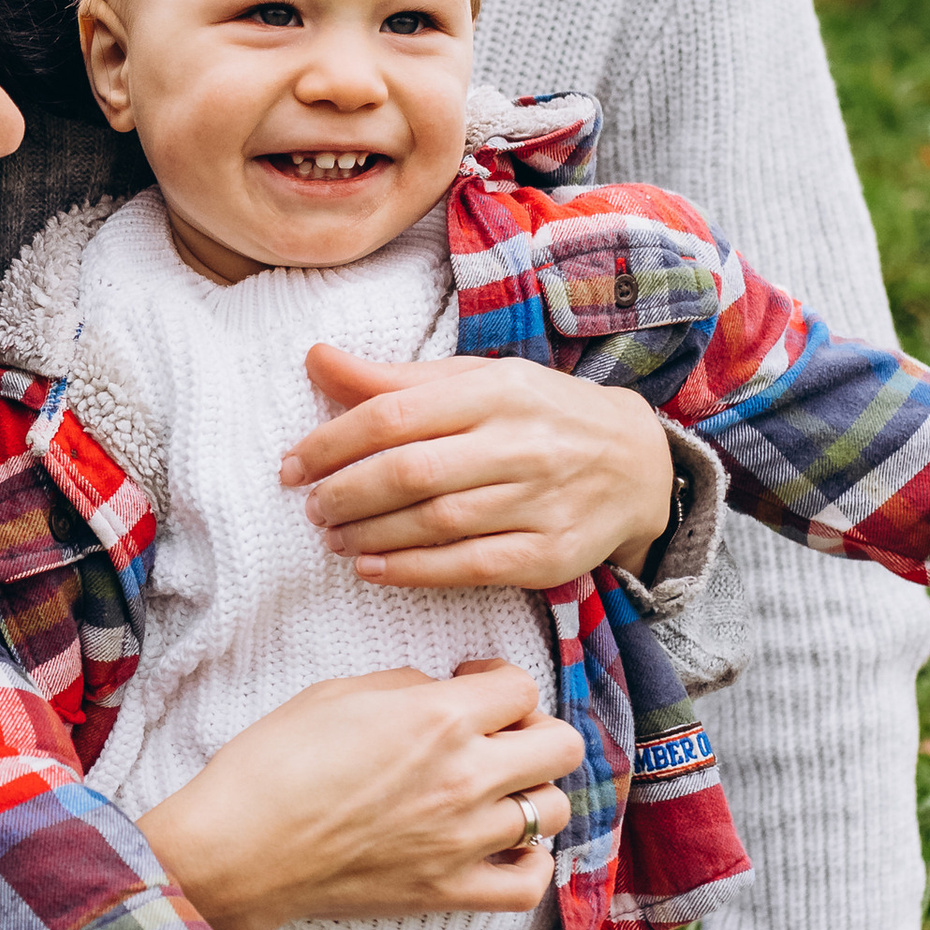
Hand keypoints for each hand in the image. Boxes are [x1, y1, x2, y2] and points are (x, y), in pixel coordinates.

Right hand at [142, 659, 581, 929]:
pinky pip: (529, 882)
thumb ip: (406, 687)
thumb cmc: (272, 764)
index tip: (473, 686)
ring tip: (499, 792)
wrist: (237, 849)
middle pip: (560, 745)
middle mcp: (466, 776)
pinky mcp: (447, 890)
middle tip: (498, 736)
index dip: (498, 680)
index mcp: (439, 717)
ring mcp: (463, 839)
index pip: (521, 686)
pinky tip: (506, 846)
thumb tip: (439, 694)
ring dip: (533, 794)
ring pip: (554, 811)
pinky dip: (530, 862)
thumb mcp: (336, 693)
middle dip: (534, 731)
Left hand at [283, 346, 674, 590]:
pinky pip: (469, 566)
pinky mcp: (551, 553)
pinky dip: (411, 571)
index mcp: (496, 389)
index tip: (292, 465)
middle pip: (411, 471)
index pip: (394, 415)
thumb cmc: (538, 416)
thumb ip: (395, 381)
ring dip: (370, 535)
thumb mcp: (476, 381)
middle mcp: (521, 442)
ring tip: (334, 537)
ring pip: (436, 521)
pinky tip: (371, 569)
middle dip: (346, 493)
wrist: (637, 462)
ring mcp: (540, 500)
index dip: (331, 443)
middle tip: (312, 507)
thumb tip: (314, 358)